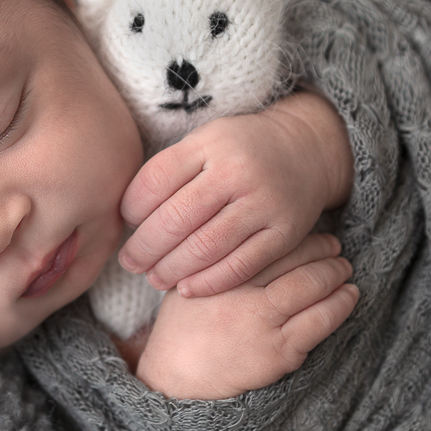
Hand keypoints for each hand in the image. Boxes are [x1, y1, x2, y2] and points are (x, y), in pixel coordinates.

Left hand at [119, 90, 352, 297]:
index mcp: (210, 143)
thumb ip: (170, 169)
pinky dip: (207, 282)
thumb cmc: (239, 150)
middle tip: (129, 261)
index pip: (156, 180)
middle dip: (144, 247)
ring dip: (170, 269)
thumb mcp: (204, 141)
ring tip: (152, 277)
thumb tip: (127, 215)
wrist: (305, 149)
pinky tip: (186, 288)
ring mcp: (264, 204)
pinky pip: (239, 267)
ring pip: (204, 248)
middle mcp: (237, 172)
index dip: (132, 207)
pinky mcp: (284, 234)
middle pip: (175, 219)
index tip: (126, 221)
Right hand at [134, 233, 357, 399]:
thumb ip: (211, 261)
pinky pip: (320, 321)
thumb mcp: (186, 283)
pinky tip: (348, 297)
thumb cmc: (182, 329)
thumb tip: (247, 236)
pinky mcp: (278, 351)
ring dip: (335, 274)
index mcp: (218, 270)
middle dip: (322, 249)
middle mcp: (240, 292)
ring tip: (345, 270)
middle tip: (335, 248)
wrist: (177, 378)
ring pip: (311, 285)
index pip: (266, 240)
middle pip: (293, 257)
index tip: (305, 230)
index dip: (294, 232)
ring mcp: (261, 322)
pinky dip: (340, 305)